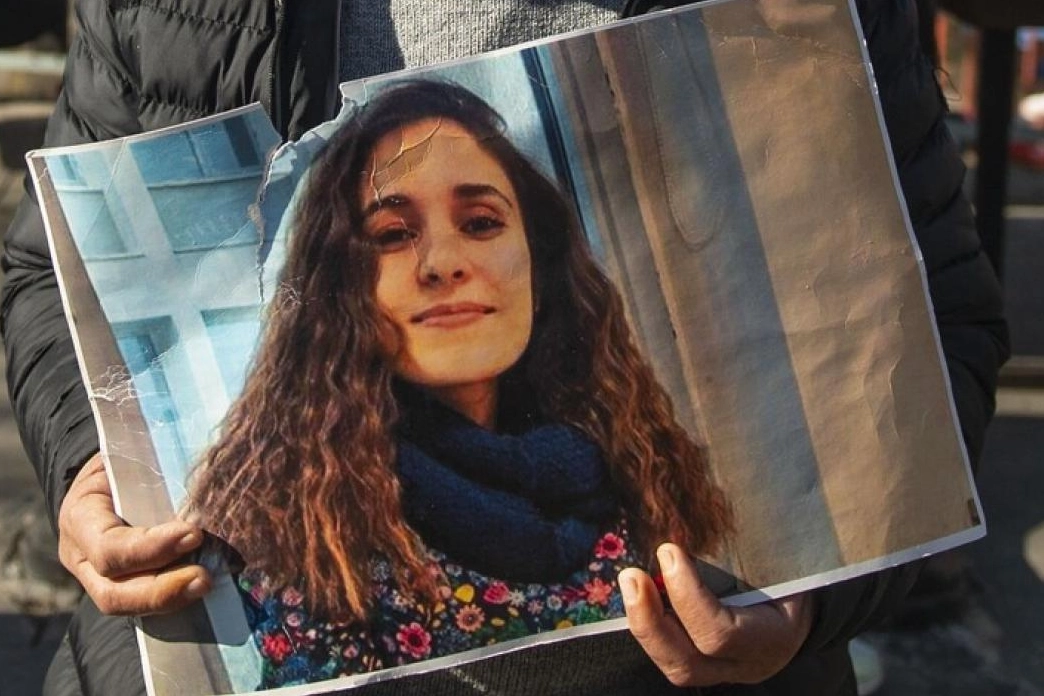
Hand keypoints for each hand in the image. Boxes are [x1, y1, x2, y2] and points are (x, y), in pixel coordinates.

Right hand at [57, 453, 210, 614]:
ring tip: (207, 585)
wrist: (110, 474)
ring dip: (171, 601)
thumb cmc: (125, 462)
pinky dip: (174, 602)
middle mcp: (82, 556)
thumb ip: (158, 470)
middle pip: (112, 593)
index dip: (150, 548)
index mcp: (81, 517)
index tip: (194, 534)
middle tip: (204, 578)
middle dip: (160, 590)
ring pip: (127, 606)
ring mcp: (97, 578)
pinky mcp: (121, 586)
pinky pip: (144, 605)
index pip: (109, 548)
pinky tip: (203, 592)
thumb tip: (212, 478)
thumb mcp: (131, 457)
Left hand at [619, 543, 812, 686]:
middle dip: (650, 621)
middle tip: (631, 576)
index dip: (687, 596)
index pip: (720, 633)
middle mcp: (746, 664)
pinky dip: (649, 626)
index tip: (668, 551)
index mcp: (773, 636)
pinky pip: (670, 655)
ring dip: (643, 624)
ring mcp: (723, 671)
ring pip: (673, 666)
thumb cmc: (795, 572)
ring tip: (630, 582)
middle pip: (686, 665)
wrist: (806, 608)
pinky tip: (638, 595)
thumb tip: (714, 495)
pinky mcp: (705, 666)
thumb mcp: (785, 559)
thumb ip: (754, 543)